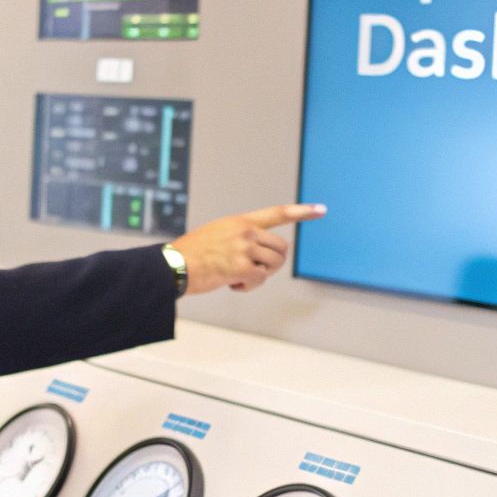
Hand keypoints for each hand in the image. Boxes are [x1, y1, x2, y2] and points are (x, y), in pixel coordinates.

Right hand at [169, 203, 325, 294]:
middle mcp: (246, 231)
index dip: (302, 212)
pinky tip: (232, 284)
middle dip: (273, 264)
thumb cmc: (193, 255)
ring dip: (259, 276)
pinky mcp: (242, 266)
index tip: (321, 209)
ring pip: (273, 265)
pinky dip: (248, 287)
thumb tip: (262, 257)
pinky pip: (260, 280)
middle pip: (281, 249)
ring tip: (237, 277)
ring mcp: (245, 247)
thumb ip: (241, 238)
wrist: (174, 266)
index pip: (277, 213)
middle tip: (254, 272)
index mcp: (241, 221)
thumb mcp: (218, 235)